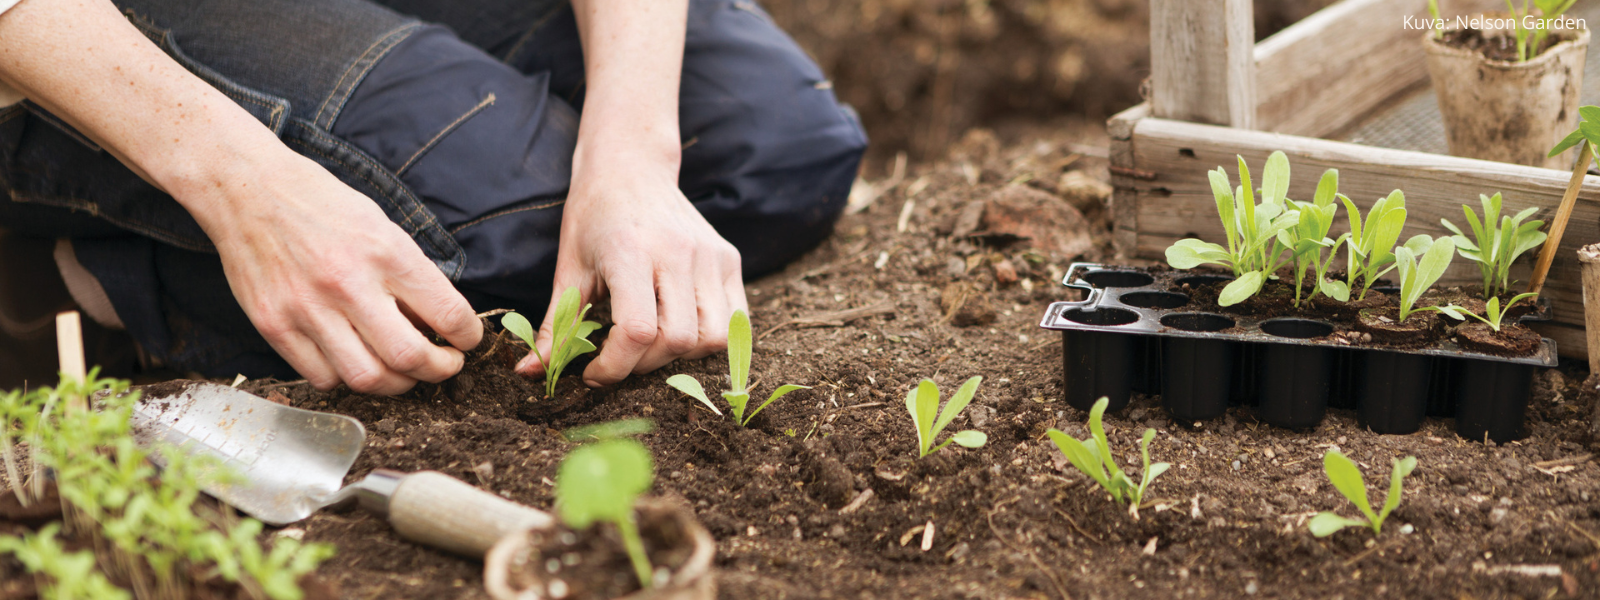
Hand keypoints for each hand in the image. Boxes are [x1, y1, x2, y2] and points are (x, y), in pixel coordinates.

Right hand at [199, 155, 481, 393]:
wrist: (245, 189)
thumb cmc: (320, 203)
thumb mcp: (380, 225)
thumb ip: (409, 273)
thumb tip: (438, 323)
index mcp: (384, 252)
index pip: (447, 313)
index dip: (468, 336)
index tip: (467, 340)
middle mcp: (346, 284)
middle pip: (409, 358)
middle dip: (439, 370)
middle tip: (444, 364)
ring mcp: (306, 309)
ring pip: (367, 378)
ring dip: (397, 383)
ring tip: (404, 370)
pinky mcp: (274, 326)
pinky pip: (323, 378)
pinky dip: (347, 379)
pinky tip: (356, 360)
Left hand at [515, 161, 745, 386]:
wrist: (631, 168)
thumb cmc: (593, 216)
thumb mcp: (568, 267)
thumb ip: (556, 324)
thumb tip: (531, 372)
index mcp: (631, 252)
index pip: (638, 331)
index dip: (614, 367)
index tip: (593, 373)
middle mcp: (679, 252)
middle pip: (676, 340)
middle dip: (643, 365)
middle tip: (619, 357)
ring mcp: (710, 256)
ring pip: (711, 338)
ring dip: (680, 356)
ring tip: (651, 346)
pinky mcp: (728, 259)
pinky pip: (733, 322)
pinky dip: (709, 340)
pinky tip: (679, 330)